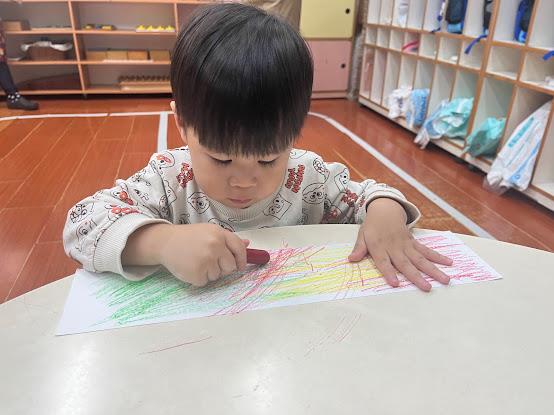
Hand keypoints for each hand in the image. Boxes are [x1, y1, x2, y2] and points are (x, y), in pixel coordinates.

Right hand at [123, 223, 248, 286]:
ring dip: (209, 273)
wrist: (165, 242)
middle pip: (231, 266)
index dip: (242, 259)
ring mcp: (206, 259)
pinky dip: (198, 278)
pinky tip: (190, 267)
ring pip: (217, 276)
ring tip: (196, 261)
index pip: (239, 248)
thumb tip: (247, 244)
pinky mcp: (197, 272)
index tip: (240, 266)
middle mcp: (215, 245)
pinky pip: (205, 282)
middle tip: (209, 261)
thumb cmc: (188, 237)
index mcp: (219, 233)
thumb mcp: (209, 232)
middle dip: (223, 267)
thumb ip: (227, 240)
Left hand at [348, 198, 452, 291]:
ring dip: (433, 269)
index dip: (389, 272)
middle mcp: (394, 247)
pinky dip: (438, 257)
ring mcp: (406, 245)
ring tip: (445, 279)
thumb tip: (351, 259)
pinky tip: (449, 263)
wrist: (385, 209)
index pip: (384, 262)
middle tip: (427, 288)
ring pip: (420, 258)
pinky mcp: (413, 242)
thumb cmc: (372, 226)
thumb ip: (359, 248)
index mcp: (379, 247)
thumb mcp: (362, 236)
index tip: (395, 284)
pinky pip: (426, 250)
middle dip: (417, 276)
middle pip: (406, 263)